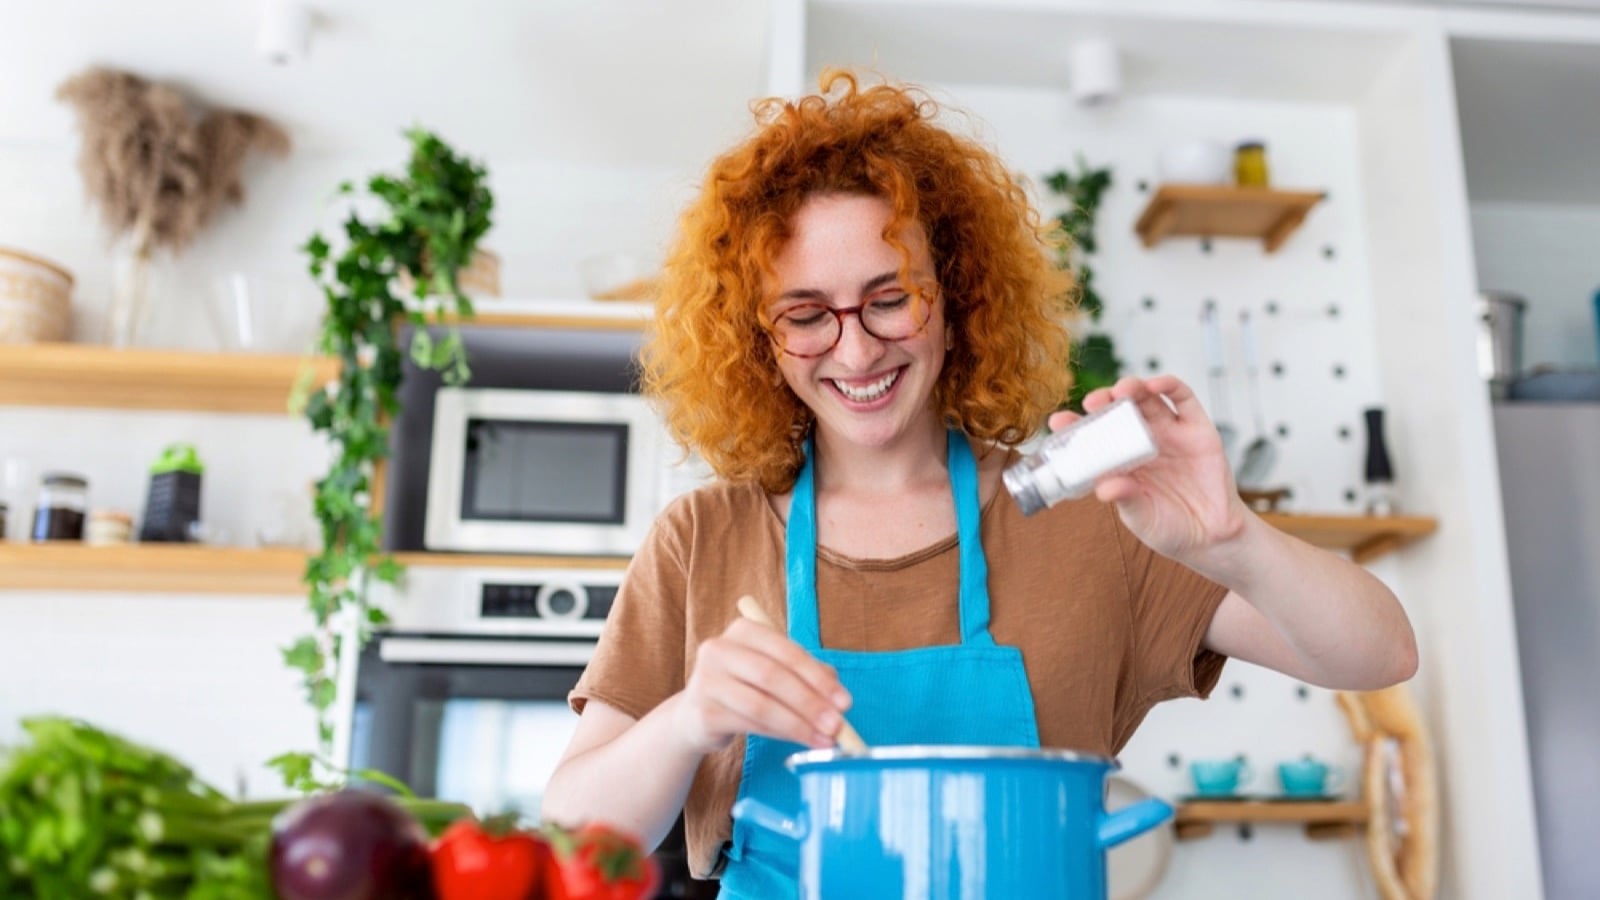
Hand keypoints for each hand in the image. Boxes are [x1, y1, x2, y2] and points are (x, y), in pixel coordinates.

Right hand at [672, 612, 852, 753]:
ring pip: (761, 704)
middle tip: (837, 724)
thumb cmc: (745, 687)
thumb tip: (838, 697)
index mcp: (743, 631)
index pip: (787, 651)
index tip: (844, 702)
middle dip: (810, 703)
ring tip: (823, 739)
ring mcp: (707, 681)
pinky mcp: (704, 713)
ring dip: (798, 724)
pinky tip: (800, 741)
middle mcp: (719, 650)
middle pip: (773, 676)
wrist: (696, 715)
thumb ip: (807, 676)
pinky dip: (780, 734)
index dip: (817, 677)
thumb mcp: (775, 672)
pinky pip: (749, 724)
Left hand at [1049, 374, 1247, 564]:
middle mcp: (1142, 442)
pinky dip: (1168, 385)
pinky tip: (1155, 385)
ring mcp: (1169, 433)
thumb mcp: (1142, 517)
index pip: (1092, 436)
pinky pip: (1183, 399)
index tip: (1059, 422)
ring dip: (1132, 387)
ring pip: (1147, 398)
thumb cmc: (1169, 527)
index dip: (1076, 426)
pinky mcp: (1197, 430)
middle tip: (1094, 402)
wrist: (1212, 538)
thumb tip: (1105, 488)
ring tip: (1123, 390)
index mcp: (1121, 461)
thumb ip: (1125, 499)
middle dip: (1103, 400)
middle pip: (1118, 410)